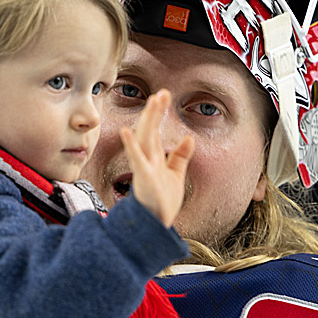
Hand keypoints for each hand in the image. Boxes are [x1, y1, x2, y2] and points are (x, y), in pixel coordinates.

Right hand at [119, 90, 194, 227]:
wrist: (155, 225)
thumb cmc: (162, 202)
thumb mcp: (176, 175)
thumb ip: (181, 156)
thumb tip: (189, 137)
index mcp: (154, 158)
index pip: (155, 130)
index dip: (158, 112)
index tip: (163, 95)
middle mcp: (147, 160)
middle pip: (149, 130)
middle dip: (154, 111)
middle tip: (161, 92)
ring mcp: (144, 168)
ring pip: (145, 139)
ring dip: (148, 120)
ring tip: (152, 102)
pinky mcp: (145, 179)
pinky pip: (137, 160)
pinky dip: (132, 146)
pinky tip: (128, 131)